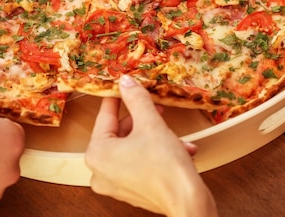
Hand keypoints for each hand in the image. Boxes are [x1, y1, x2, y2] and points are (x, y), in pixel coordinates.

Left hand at [85, 75, 217, 216]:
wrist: (188, 202)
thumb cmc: (166, 166)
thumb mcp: (151, 123)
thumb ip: (136, 99)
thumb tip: (126, 81)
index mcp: (96, 153)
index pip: (106, 115)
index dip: (119, 97)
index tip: (125, 85)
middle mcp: (99, 171)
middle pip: (120, 133)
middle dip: (143, 120)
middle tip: (157, 108)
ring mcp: (114, 184)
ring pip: (133, 147)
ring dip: (155, 137)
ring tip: (175, 134)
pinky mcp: (130, 191)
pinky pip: (139, 163)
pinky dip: (157, 154)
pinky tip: (180, 149)